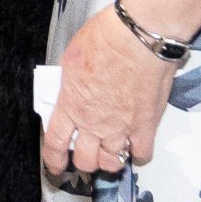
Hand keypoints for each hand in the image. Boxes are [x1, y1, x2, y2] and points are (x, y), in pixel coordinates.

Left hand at [42, 5, 174, 177]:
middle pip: (85, 160)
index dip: (54, 160)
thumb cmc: (106, 38)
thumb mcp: (71, 58)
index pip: (56, 144)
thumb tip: (68, 88)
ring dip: (110, 159)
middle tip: (87, 153)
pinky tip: (136, 143)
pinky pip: (142, 153)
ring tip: (111, 150)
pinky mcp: (146, 125)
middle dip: (84, 160)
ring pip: (112, 162)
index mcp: (71, 105)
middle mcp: (94, 122)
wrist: (138, 36)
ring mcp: (121, 127)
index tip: (57, 165)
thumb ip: (68, 81)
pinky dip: (138, 152)